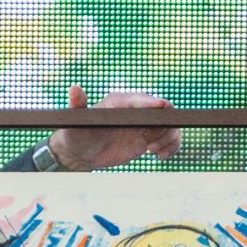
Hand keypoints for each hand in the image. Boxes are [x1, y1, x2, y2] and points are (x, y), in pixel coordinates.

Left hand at [46, 85, 181, 170]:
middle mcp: (136, 110)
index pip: (140, 99)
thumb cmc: (76, 133)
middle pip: (163, 110)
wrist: (81, 152)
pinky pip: (169, 138)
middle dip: (164, 124)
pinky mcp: (147, 138)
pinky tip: (161, 156)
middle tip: (150, 144)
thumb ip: (78, 105)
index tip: (161, 106)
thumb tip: (74, 89)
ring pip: (170, 124)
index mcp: (120, 102)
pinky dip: (172, 146)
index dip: (152, 102)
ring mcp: (143, 125)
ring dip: (169, 137)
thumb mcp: (76, 121)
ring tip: (153, 151)